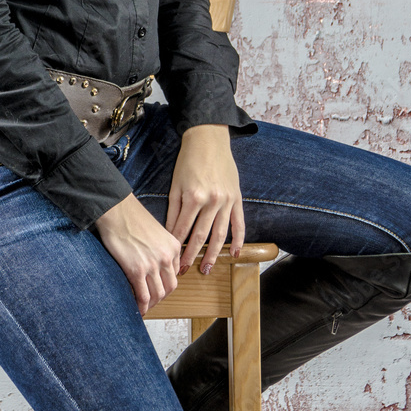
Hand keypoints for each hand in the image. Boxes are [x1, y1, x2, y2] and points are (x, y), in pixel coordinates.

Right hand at [93, 193, 181, 314]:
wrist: (116, 210)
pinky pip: (143, 296)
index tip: (157, 288)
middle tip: (151, 301)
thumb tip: (155, 268)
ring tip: (143, 306)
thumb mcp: (157, 232)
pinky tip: (137, 308)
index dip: (165, 284)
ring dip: (151, 304)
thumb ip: (161, 249)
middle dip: (161, 297)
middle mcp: (167, 256)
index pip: (175, 274)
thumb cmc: (131, 217)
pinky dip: (142, 307)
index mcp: (173, 246)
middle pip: (170, 288)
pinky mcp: (137, 270)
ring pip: (158, 295)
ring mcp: (153, 264)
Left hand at [165, 124, 244, 274]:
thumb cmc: (188, 161)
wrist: (208, 139)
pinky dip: (239, 240)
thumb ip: (174, 210)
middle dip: (192, 256)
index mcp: (193, 197)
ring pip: (220, 234)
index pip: (183, 229)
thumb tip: (170, 234)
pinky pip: (239, 223)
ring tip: (207, 268)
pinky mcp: (237, 198)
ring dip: (213, 254)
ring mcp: (226, 200)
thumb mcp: (176, 184)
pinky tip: (235, 254)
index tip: (171, 261)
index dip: (176, 247)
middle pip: (201, 236)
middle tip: (185, 271)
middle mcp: (211, 201)